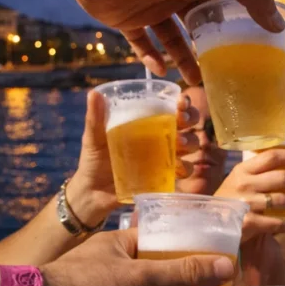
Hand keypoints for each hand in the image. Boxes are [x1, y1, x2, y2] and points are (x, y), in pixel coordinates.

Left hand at [67, 0, 282, 83]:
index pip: (225, 7)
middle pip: (199, 28)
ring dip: (183, 60)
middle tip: (223, 77)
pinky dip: (150, 58)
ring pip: (172, 40)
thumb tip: (277, 24)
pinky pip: (140, 44)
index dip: (237, 30)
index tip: (249, 55)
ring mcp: (151, 6)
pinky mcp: (125, 18)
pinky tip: (162, 71)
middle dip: (210, 51)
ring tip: (195, 83)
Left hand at [68, 90, 200, 226]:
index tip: (180, 102)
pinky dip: (186, 167)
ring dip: (190, 141)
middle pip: (187, 121)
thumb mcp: (93, 138)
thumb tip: (94, 93)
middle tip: (182, 120)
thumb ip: (95, 118)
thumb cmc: (94, 159)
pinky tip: (179, 168)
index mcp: (145, 121)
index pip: (169, 105)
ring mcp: (165, 156)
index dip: (181, 101)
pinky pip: (184, 170)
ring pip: (190, 143)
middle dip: (191, 118)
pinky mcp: (166, 176)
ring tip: (180, 144)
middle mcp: (160, 136)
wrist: (93, 192)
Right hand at [215, 149, 284, 239]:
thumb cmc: (229, 199)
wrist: (209, 224)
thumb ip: (257, 171)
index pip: (272, 156)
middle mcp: (244, 183)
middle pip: (282, 177)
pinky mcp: (247, 223)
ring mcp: (246, 203)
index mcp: (243, 169)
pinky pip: (276, 223)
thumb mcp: (238, 179)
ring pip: (283, 199)